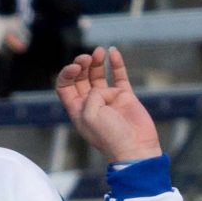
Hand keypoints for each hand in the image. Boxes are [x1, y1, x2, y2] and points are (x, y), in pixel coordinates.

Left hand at [55, 47, 159, 164]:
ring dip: (97, 61)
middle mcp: (91, 103)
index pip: (65, 86)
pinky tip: (114, 52)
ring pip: (98, 74)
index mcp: (77, 110)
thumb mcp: (90, 115)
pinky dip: (116, 64)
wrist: (136, 148)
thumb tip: (105, 89)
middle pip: (81, 77)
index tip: (77, 67)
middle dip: (82, 64)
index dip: (67, 73)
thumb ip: (92, 95)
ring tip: (100, 52)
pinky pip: (119, 76)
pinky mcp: (125, 96)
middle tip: (88, 58)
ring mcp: (108, 99)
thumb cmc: (110, 137)